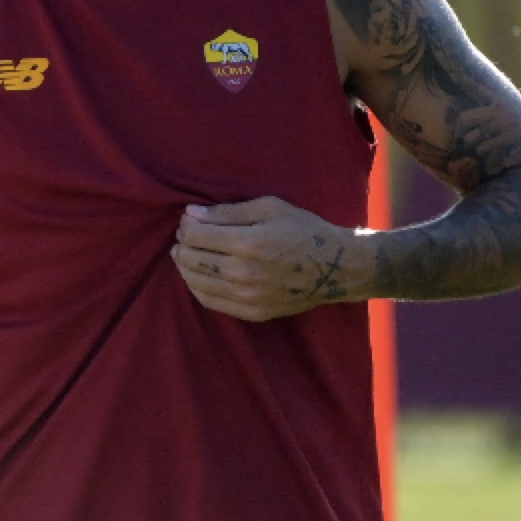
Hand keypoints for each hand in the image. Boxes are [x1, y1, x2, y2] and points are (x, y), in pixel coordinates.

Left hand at [171, 197, 367, 321]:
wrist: (337, 267)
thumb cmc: (305, 230)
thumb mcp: (270, 208)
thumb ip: (228, 211)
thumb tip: (191, 214)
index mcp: (249, 244)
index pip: (196, 236)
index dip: (186, 227)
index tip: (188, 220)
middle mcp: (244, 274)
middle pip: (192, 260)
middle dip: (182, 245)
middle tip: (184, 237)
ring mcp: (248, 297)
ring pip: (197, 283)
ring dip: (184, 267)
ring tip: (185, 255)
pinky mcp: (252, 312)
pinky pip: (210, 302)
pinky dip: (197, 287)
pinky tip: (197, 275)